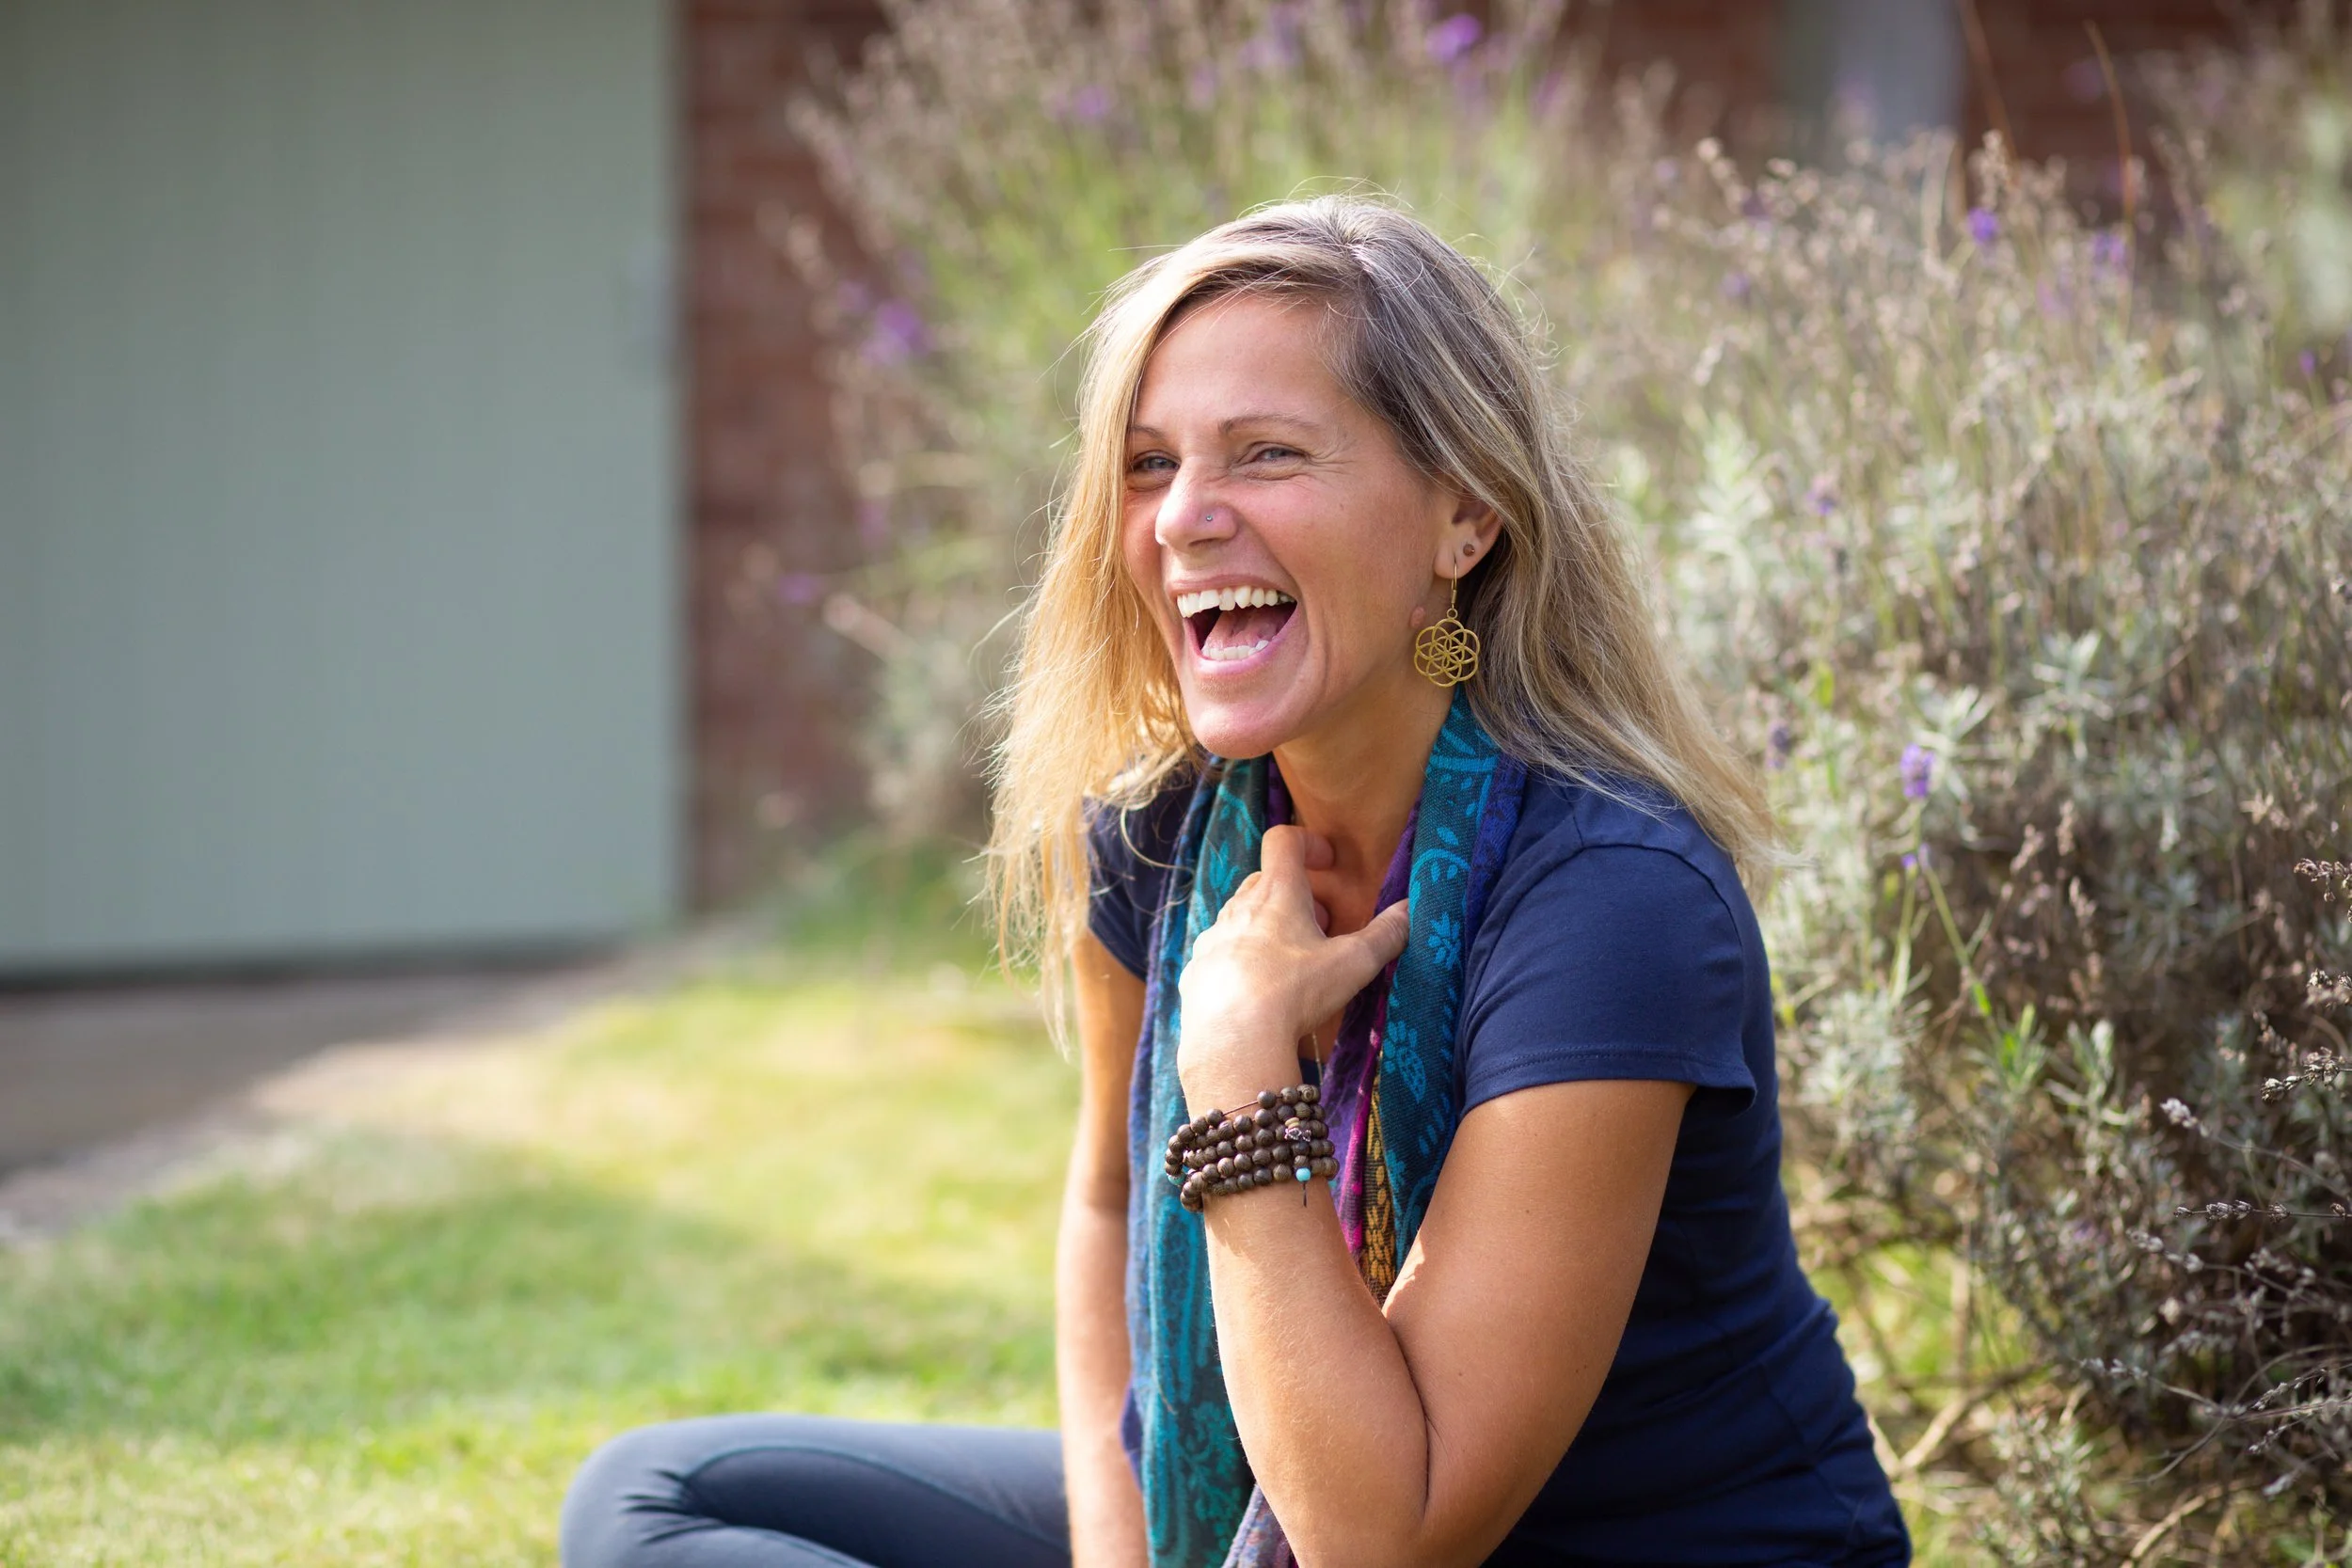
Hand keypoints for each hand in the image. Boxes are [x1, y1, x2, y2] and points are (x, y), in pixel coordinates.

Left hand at [1177, 825, 1410, 1106]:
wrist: (1232, 1042)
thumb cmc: (1295, 992)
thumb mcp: (1353, 964)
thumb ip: (1386, 934)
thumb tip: (1411, 909)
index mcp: (1276, 893)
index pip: (1283, 840)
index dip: (1308, 843)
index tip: (1328, 864)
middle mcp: (1238, 908)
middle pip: (1265, 882)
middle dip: (1295, 896)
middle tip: (1320, 928)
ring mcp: (1212, 939)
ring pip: (1241, 919)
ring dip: (1267, 929)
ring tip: (1291, 965)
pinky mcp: (1196, 972)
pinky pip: (1222, 955)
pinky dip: (1242, 963)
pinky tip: (1258, 995)